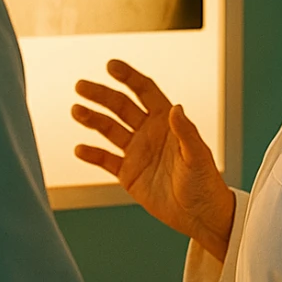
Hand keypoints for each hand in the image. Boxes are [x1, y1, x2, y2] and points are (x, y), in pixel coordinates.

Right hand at [71, 60, 235, 257]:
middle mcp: (149, 132)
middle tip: (81, 86)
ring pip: (109, 129)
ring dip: (92, 119)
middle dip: (101, 95)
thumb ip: (186, 132)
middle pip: (120, 106)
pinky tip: (80, 148)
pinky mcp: (128, 173)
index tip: (111, 65)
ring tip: (76, 111)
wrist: (199, 215)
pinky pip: (105, 160)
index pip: (144, 91)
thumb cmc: (205, 183)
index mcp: (167, 122)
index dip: (129, 77)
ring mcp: (137, 152)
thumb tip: (176, 107)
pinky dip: (92, 154)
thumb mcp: (198, 156)